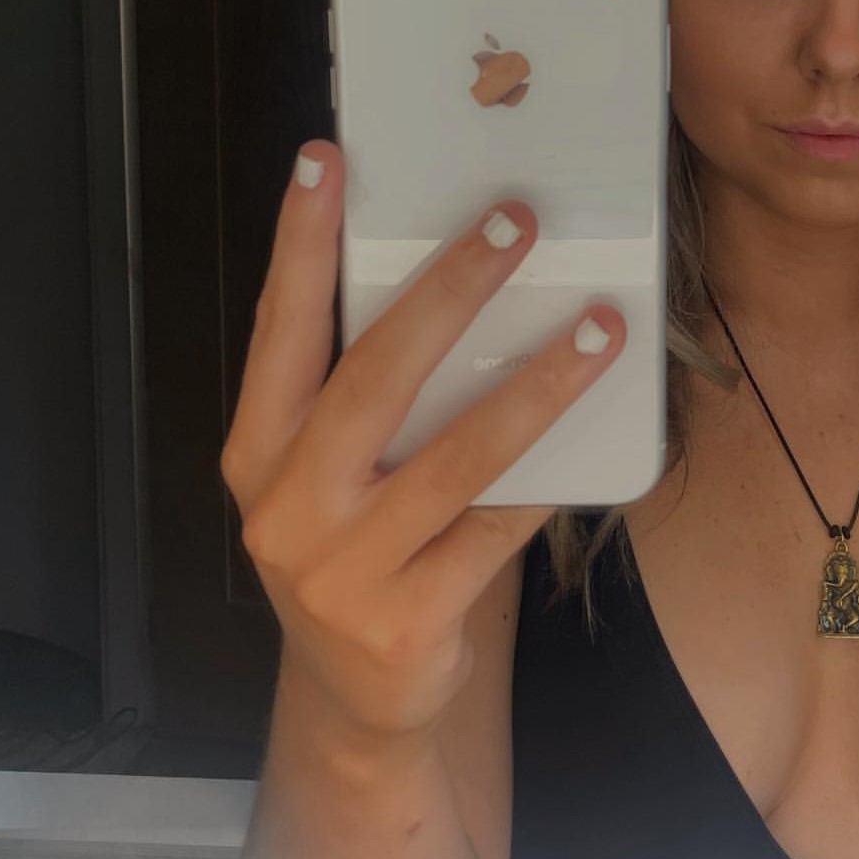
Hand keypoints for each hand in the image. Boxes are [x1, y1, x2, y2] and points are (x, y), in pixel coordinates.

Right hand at [219, 139, 625, 744]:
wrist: (356, 698)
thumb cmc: (355, 548)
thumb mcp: (330, 474)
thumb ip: (365, 399)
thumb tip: (461, 282)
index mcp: (259, 451)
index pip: (278, 330)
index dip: (299, 243)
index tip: (325, 160)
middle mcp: (287, 505)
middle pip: (375, 378)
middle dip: (449, 291)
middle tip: (513, 222)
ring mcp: (344, 570)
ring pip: (457, 455)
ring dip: (537, 383)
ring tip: (600, 327)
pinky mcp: (408, 620)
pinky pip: (497, 527)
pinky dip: (547, 476)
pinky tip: (593, 428)